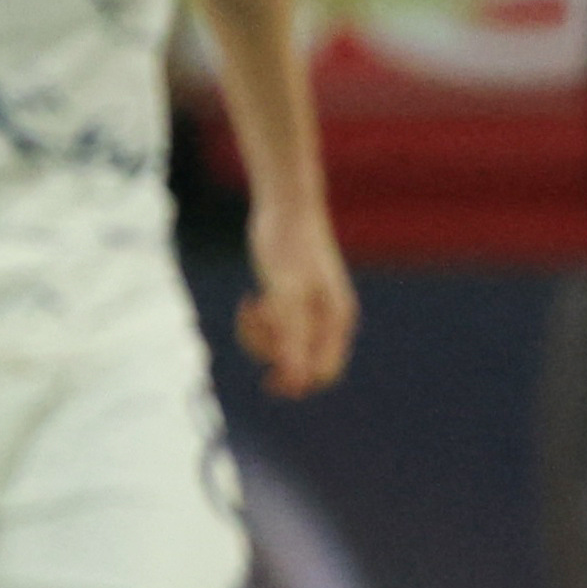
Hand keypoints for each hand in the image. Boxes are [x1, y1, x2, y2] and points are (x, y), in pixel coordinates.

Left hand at [239, 199, 358, 397]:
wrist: (286, 205)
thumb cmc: (287, 244)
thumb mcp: (283, 292)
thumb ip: (290, 335)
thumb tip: (296, 380)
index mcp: (336, 319)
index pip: (324, 372)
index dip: (297, 382)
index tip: (266, 380)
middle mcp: (329, 318)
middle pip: (301, 362)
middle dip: (272, 352)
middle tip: (254, 322)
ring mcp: (311, 309)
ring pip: (283, 346)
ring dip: (260, 336)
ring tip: (250, 306)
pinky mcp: (292, 299)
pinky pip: (275, 328)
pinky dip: (258, 322)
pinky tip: (250, 301)